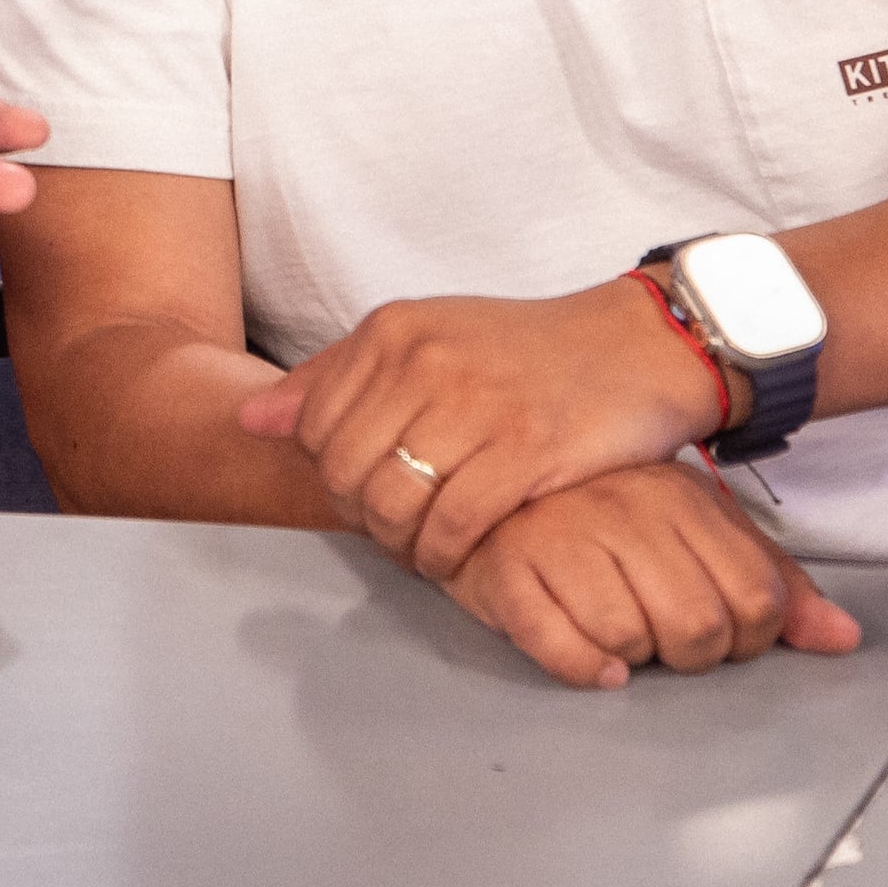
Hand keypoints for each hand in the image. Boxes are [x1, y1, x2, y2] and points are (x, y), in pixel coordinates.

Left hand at [237, 276, 728, 579]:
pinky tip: (457, 556)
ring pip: (395, 504)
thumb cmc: (525, 352)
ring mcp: (476, 404)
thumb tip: (251, 420)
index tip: (365, 492)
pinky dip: (445, 555)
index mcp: (394, 329)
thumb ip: (336, 377)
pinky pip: (454, 524)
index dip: (330, 475)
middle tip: (394, 531)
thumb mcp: (426, 339)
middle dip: (363, 518)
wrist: (636, 348)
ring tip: (423, 549)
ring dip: (402, 546)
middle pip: (347, 472)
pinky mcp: (526, 449)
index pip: (313, 427)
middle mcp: (426, 360)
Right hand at [431, 462, 862, 690]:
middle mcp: (623, 511)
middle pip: (698, 630)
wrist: (480, 482)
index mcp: (680, 497)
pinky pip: (561, 648)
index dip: (749, 638)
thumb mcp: (695, 530)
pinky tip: (589, 659)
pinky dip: (582, 666)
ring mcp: (561, 538)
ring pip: (629, 640)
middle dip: (689, 654)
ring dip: (630, 656)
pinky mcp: (506, 571)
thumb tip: (844, 639)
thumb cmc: (600, 515)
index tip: (719, 629)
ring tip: (616, 630)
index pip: (756, 600)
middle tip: (661, 635)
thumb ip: (773, 582)